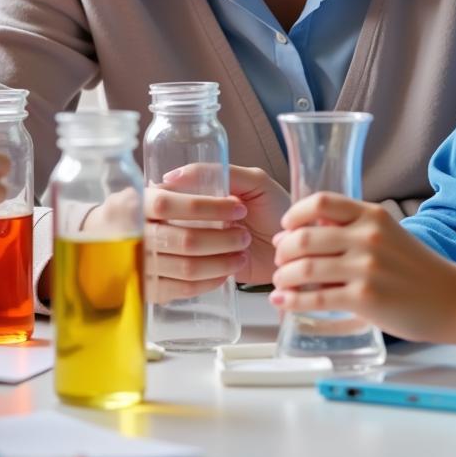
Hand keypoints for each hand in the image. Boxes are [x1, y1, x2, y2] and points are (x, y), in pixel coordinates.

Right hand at [145, 165, 289, 301]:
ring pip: (178, 258)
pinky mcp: (195, 278)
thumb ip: (219, 173)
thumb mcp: (254, 182)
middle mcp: (181, 224)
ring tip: (244, 243)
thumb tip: (173, 176)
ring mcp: (185, 253)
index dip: (175, 203)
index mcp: (190, 195)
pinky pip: (185, 283)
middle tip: (241, 224)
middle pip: (166, 232)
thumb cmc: (275, 210)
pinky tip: (234, 264)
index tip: (205, 205)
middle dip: (210, 227)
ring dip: (216, 250)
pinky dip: (213, 274)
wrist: (295, 248)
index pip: (161, 200)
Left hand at [271, 193, 455, 352]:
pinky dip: (292, 300)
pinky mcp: (365, 299)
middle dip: (283, 249)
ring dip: (283, 276)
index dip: (295, 214)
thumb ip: (353, 229)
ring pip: (305, 267)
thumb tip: (306, 232)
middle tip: (279, 260)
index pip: (321, 201)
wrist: (455, 300)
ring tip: (279, 282)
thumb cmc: (418, 269)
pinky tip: (283, 301)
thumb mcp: (387, 234)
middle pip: (305, 236)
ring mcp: (366, 268)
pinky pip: (316, 297)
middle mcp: (367, 236)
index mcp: (372, 215)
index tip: (286, 227)